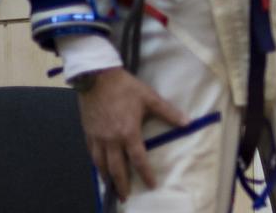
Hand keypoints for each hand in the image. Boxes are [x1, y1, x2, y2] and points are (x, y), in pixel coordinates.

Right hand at [77, 67, 186, 200]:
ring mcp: (97, 137)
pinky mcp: (88, 133)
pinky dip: (96, 164)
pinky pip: (91, 154)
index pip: (138, 159)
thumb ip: (168, 112)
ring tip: (111, 187)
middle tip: (125, 197)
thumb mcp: (150, 98)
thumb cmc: (125, 88)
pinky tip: (99, 167)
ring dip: (106, 178)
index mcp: (128, 133)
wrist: (97, 78)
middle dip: (121, 184)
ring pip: (100, 164)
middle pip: (116, 168)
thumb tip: (187, 122)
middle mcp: (111, 140)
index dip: (145, 173)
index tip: (151, 184)